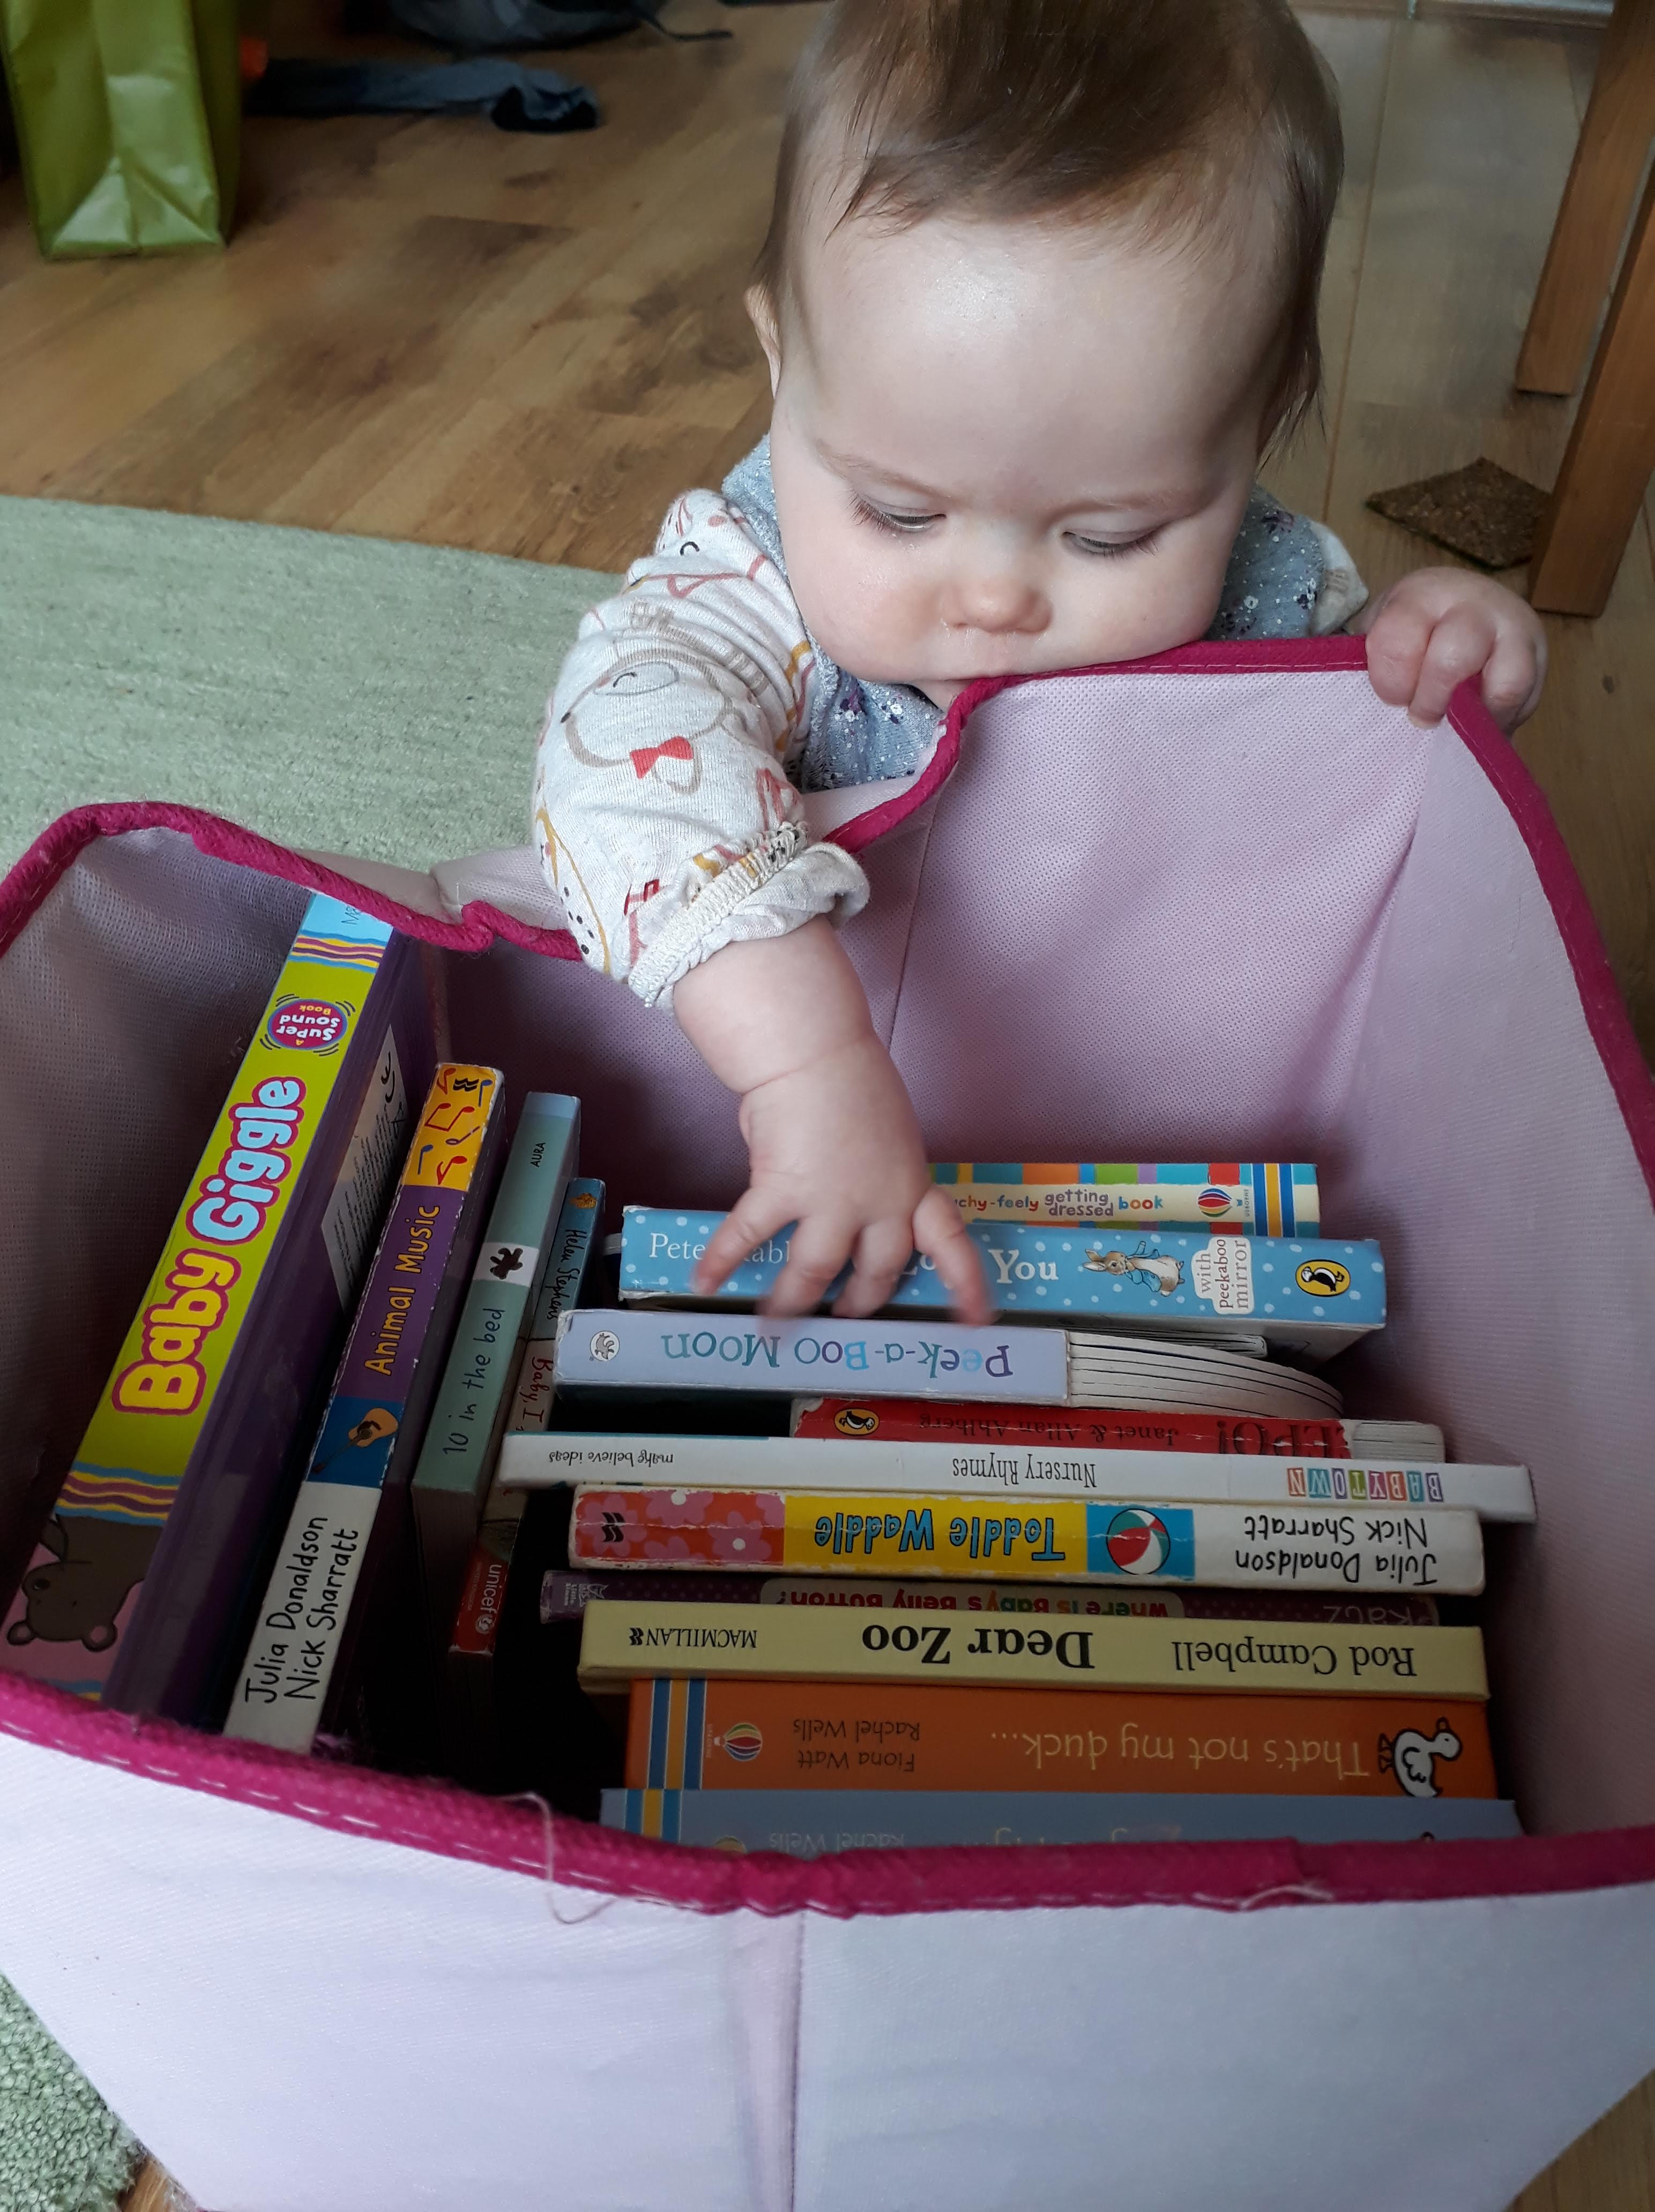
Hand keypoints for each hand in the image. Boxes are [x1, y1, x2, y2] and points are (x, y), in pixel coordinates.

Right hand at [673, 920, 990, 1322]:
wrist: (816, 1051)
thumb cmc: (852, 1079)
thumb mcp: (889, 1136)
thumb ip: (877, 1177)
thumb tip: (843, 1198)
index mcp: (912, 1187)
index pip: (950, 1244)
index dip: (964, 1286)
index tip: (975, 1323)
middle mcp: (879, 1205)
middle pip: (877, 1272)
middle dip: (860, 1301)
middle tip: (844, 1314)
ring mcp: (831, 1203)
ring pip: (815, 1271)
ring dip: (791, 1301)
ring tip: (773, 1321)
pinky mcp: (782, 1191)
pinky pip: (749, 1236)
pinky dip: (722, 1260)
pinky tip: (703, 1282)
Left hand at [1357, 567, 1546, 730]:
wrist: (1466, 603)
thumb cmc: (1414, 632)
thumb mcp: (1384, 634)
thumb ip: (1375, 666)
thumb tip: (1370, 717)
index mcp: (1421, 595)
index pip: (1399, 641)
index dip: (1392, 682)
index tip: (1391, 698)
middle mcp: (1473, 604)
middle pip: (1453, 659)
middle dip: (1431, 700)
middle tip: (1421, 717)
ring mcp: (1512, 627)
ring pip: (1502, 682)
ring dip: (1473, 715)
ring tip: (1455, 725)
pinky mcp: (1536, 655)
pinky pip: (1521, 697)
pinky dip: (1497, 719)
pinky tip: (1480, 722)